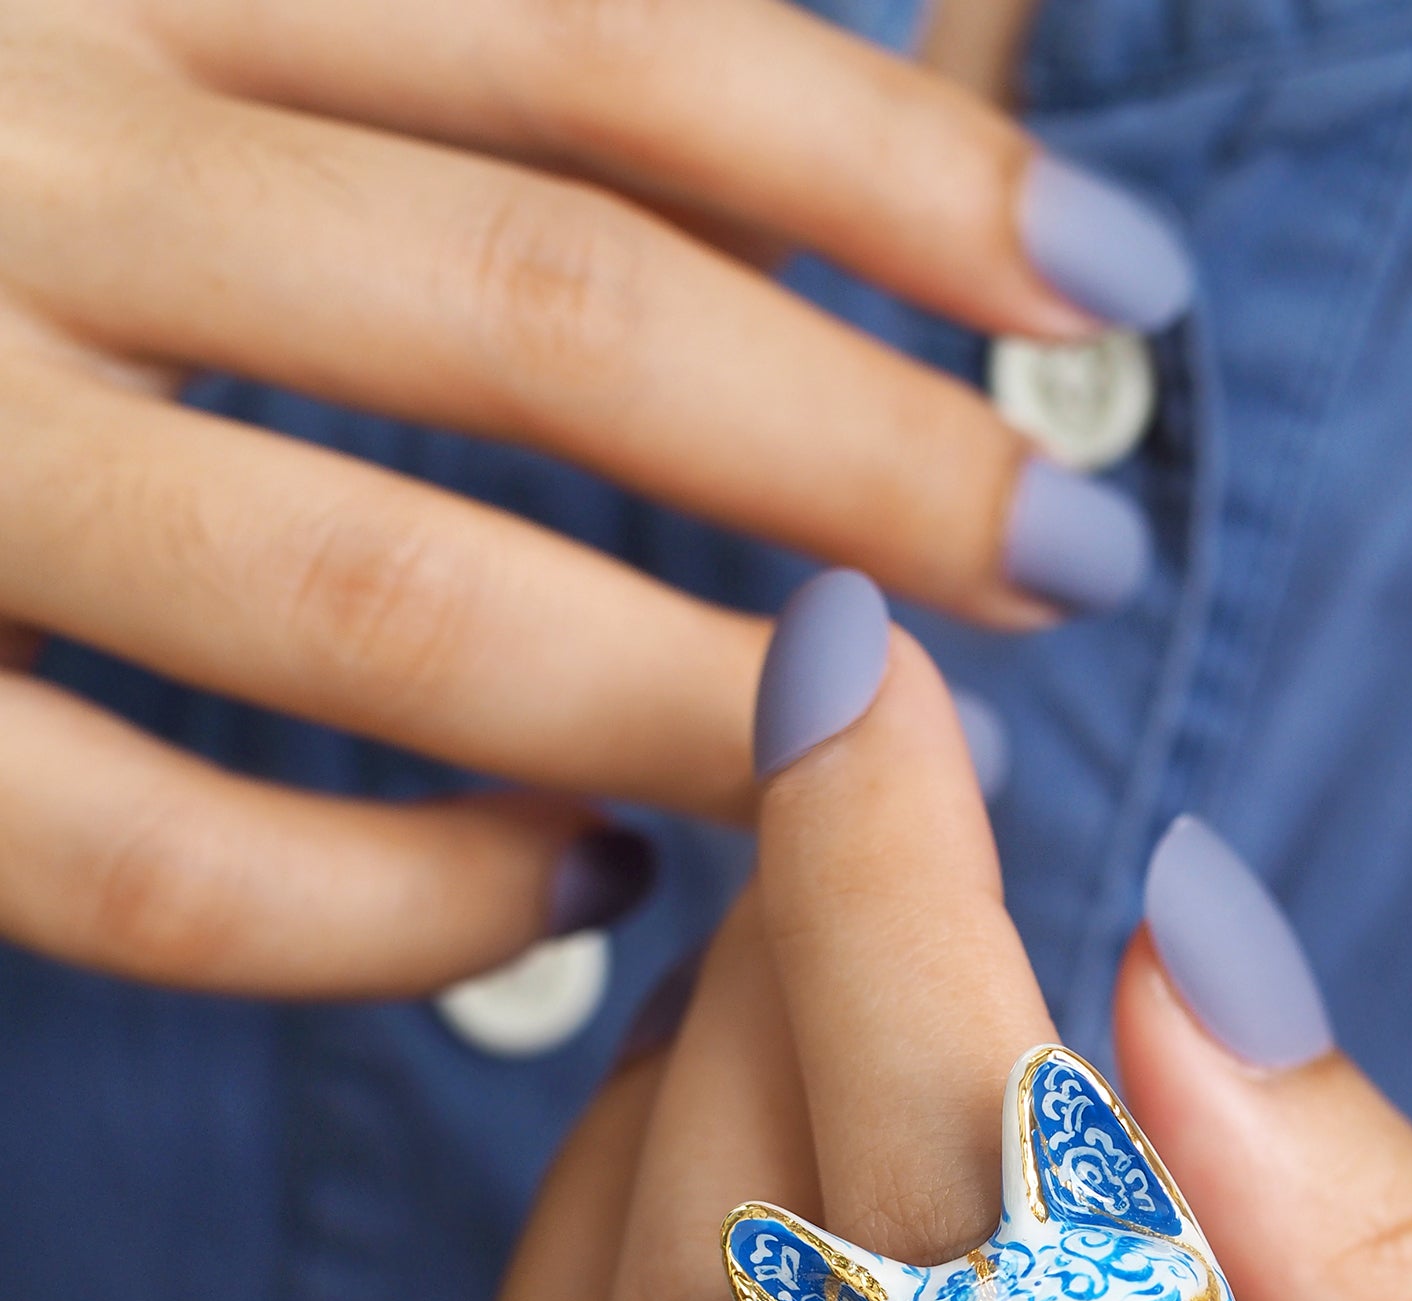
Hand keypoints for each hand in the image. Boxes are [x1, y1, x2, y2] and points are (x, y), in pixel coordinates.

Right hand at [0, 0, 1177, 992]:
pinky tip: (567, 913)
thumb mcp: (119, 13)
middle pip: (548, 309)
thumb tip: (751, 122)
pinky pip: (153, 857)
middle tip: (1081, 556)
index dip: (893, 156)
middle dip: (862, 448)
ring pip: (378, 596)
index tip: (1113, 279)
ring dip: (678, 698)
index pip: (600, 32)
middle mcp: (9, 149)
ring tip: (872, 753)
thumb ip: (365, 55)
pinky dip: (389, 909)